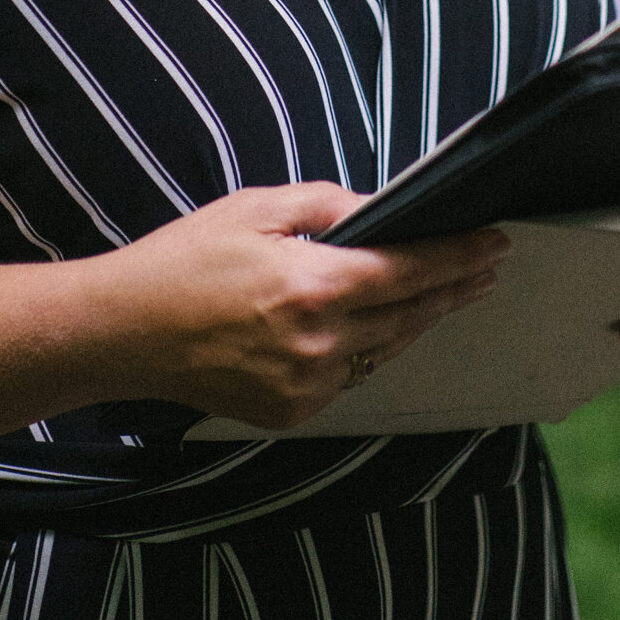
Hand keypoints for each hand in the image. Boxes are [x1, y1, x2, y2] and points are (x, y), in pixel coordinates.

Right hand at [80, 182, 508, 430]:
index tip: (494, 242)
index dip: (458, 256)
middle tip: (487, 266)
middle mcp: (319, 344)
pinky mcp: (290, 414)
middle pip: (410, 315)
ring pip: (383, 349)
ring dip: (415, 320)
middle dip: (452, 288)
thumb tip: (379, 211)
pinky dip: (365, 348)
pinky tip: (374, 326)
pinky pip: (348, 376)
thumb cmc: (187, 259)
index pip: (410, 270)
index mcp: (314, 286)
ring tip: (445, 293)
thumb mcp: (258, 208)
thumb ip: (327, 206)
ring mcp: (306, 387)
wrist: (125, 332)